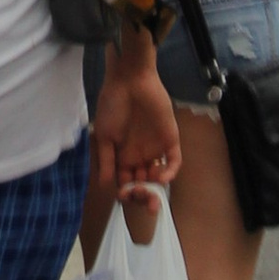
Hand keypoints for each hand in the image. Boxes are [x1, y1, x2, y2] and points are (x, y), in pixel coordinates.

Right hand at [92, 48, 178, 191]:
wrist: (129, 81)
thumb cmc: (112, 106)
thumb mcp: (104, 135)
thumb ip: (107, 161)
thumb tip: (105, 185)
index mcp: (123, 156)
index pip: (127, 182)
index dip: (127, 193)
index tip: (123, 196)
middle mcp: (140, 156)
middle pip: (144, 184)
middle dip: (143, 194)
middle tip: (140, 197)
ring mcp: (156, 149)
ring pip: (160, 176)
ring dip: (156, 187)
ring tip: (149, 190)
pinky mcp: (170, 140)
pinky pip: (174, 161)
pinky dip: (170, 172)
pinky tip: (161, 177)